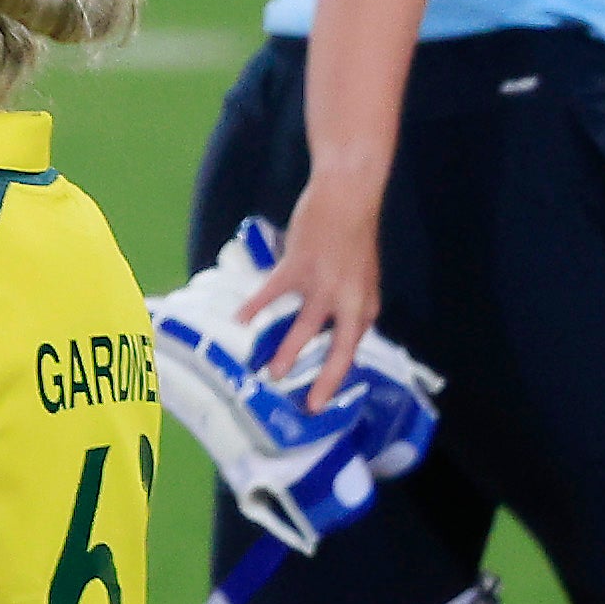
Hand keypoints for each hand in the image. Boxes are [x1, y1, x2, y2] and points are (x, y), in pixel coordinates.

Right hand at [247, 183, 383, 396]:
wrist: (348, 197)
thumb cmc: (353, 236)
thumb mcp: (361, 277)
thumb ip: (346, 304)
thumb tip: (324, 329)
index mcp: (365, 305)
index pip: (352, 348)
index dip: (338, 375)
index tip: (323, 398)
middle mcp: (349, 301)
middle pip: (339, 350)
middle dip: (324, 380)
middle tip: (309, 406)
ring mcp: (324, 285)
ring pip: (303, 328)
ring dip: (288, 353)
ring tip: (271, 374)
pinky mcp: (298, 268)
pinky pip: (271, 294)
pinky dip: (254, 308)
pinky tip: (239, 320)